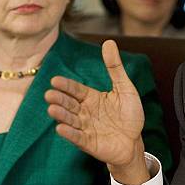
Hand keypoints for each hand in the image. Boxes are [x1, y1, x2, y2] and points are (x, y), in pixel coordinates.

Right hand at [45, 40, 150, 184]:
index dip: (66, 85)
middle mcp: (85, 112)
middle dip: (59, 100)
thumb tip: (109, 42)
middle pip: (69, 104)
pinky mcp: (89, 143)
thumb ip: (115, 67)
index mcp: (91, 98)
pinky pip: (78, 138)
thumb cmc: (129, 114)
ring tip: (52, 109)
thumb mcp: (125, 88)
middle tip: (49, 94)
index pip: (76, 89)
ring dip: (61, 115)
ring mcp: (85, 128)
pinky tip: (60, 128)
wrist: (135, 141)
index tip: (55, 80)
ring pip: (71, 120)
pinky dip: (69, 134)